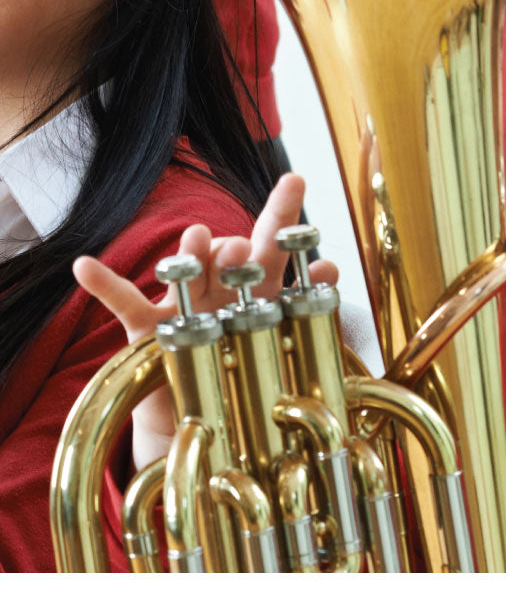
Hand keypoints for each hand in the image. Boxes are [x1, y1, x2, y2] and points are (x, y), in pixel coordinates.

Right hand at [73, 173, 339, 468]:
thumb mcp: (280, 334)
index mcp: (256, 286)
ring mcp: (184, 304)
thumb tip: (329, 267)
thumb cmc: (242, 364)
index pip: (273, 242)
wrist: (199, 415)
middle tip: (246, 244)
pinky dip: (105, 284)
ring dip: (192, 252)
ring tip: (198, 238)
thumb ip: (305, 301)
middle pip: (229, 252)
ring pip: (188, 271)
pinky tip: (86, 267)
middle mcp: (221, 286)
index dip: (284, 212)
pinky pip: (124, 302)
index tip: (296, 180)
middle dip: (237, 242)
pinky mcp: (149, 330)